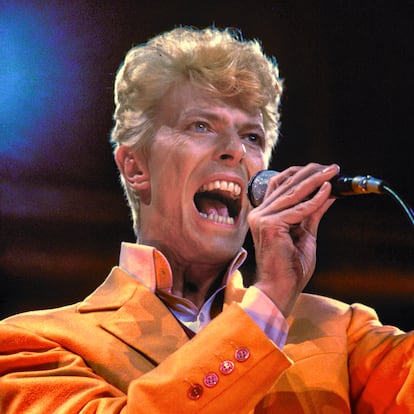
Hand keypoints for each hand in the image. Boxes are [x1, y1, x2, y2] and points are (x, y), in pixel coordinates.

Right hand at [248, 163, 338, 317]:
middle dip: (310, 173)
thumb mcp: (305, 233)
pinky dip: (315, 200)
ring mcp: (262, 218)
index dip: (301, 174)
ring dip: (315, 181)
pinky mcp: (270, 226)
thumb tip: (326, 194)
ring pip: (292, 193)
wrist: (280, 288)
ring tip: (332, 173)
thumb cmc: (290, 266)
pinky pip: (298, 209)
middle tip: (331, 167)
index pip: (280, 185)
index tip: (322, 170)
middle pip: (285, 184)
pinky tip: (328, 191)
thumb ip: (311, 213)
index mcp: (263, 214)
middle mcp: (259, 213)